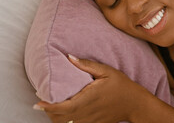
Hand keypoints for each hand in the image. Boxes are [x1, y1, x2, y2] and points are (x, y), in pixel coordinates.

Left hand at [34, 54, 151, 122]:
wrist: (135, 104)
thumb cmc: (122, 86)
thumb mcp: (106, 71)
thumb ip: (86, 65)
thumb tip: (69, 57)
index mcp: (88, 99)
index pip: (62, 107)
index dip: (47, 106)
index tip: (37, 101)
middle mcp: (87, 113)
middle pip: (60, 118)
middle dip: (48, 111)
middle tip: (41, 101)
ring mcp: (89, 121)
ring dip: (55, 117)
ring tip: (50, 107)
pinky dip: (65, 121)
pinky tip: (63, 114)